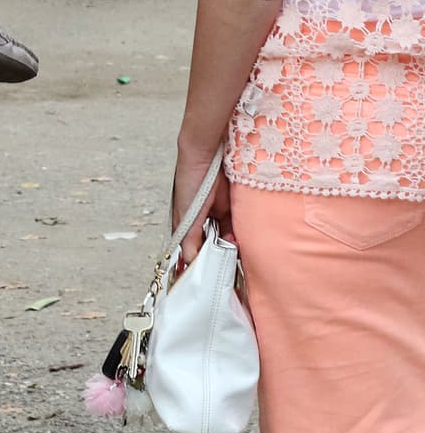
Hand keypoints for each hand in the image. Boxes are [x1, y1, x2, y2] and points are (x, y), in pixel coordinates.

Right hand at [171, 146, 232, 267]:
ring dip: (232, 248)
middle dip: (219, 258)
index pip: (192, 250)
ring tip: (238, 260)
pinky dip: (241, 236)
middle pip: (212, 247)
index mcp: (186, 225)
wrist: (207, 153)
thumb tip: (191, 262)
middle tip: (228, 272)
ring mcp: (218, 215)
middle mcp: (202, 221)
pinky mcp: (233, 208)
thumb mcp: (187, 215)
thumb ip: (190, 240)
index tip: (208, 279)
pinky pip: (239, 227)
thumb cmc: (189, 179)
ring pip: (227, 239)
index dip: (200, 264)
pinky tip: (245, 245)